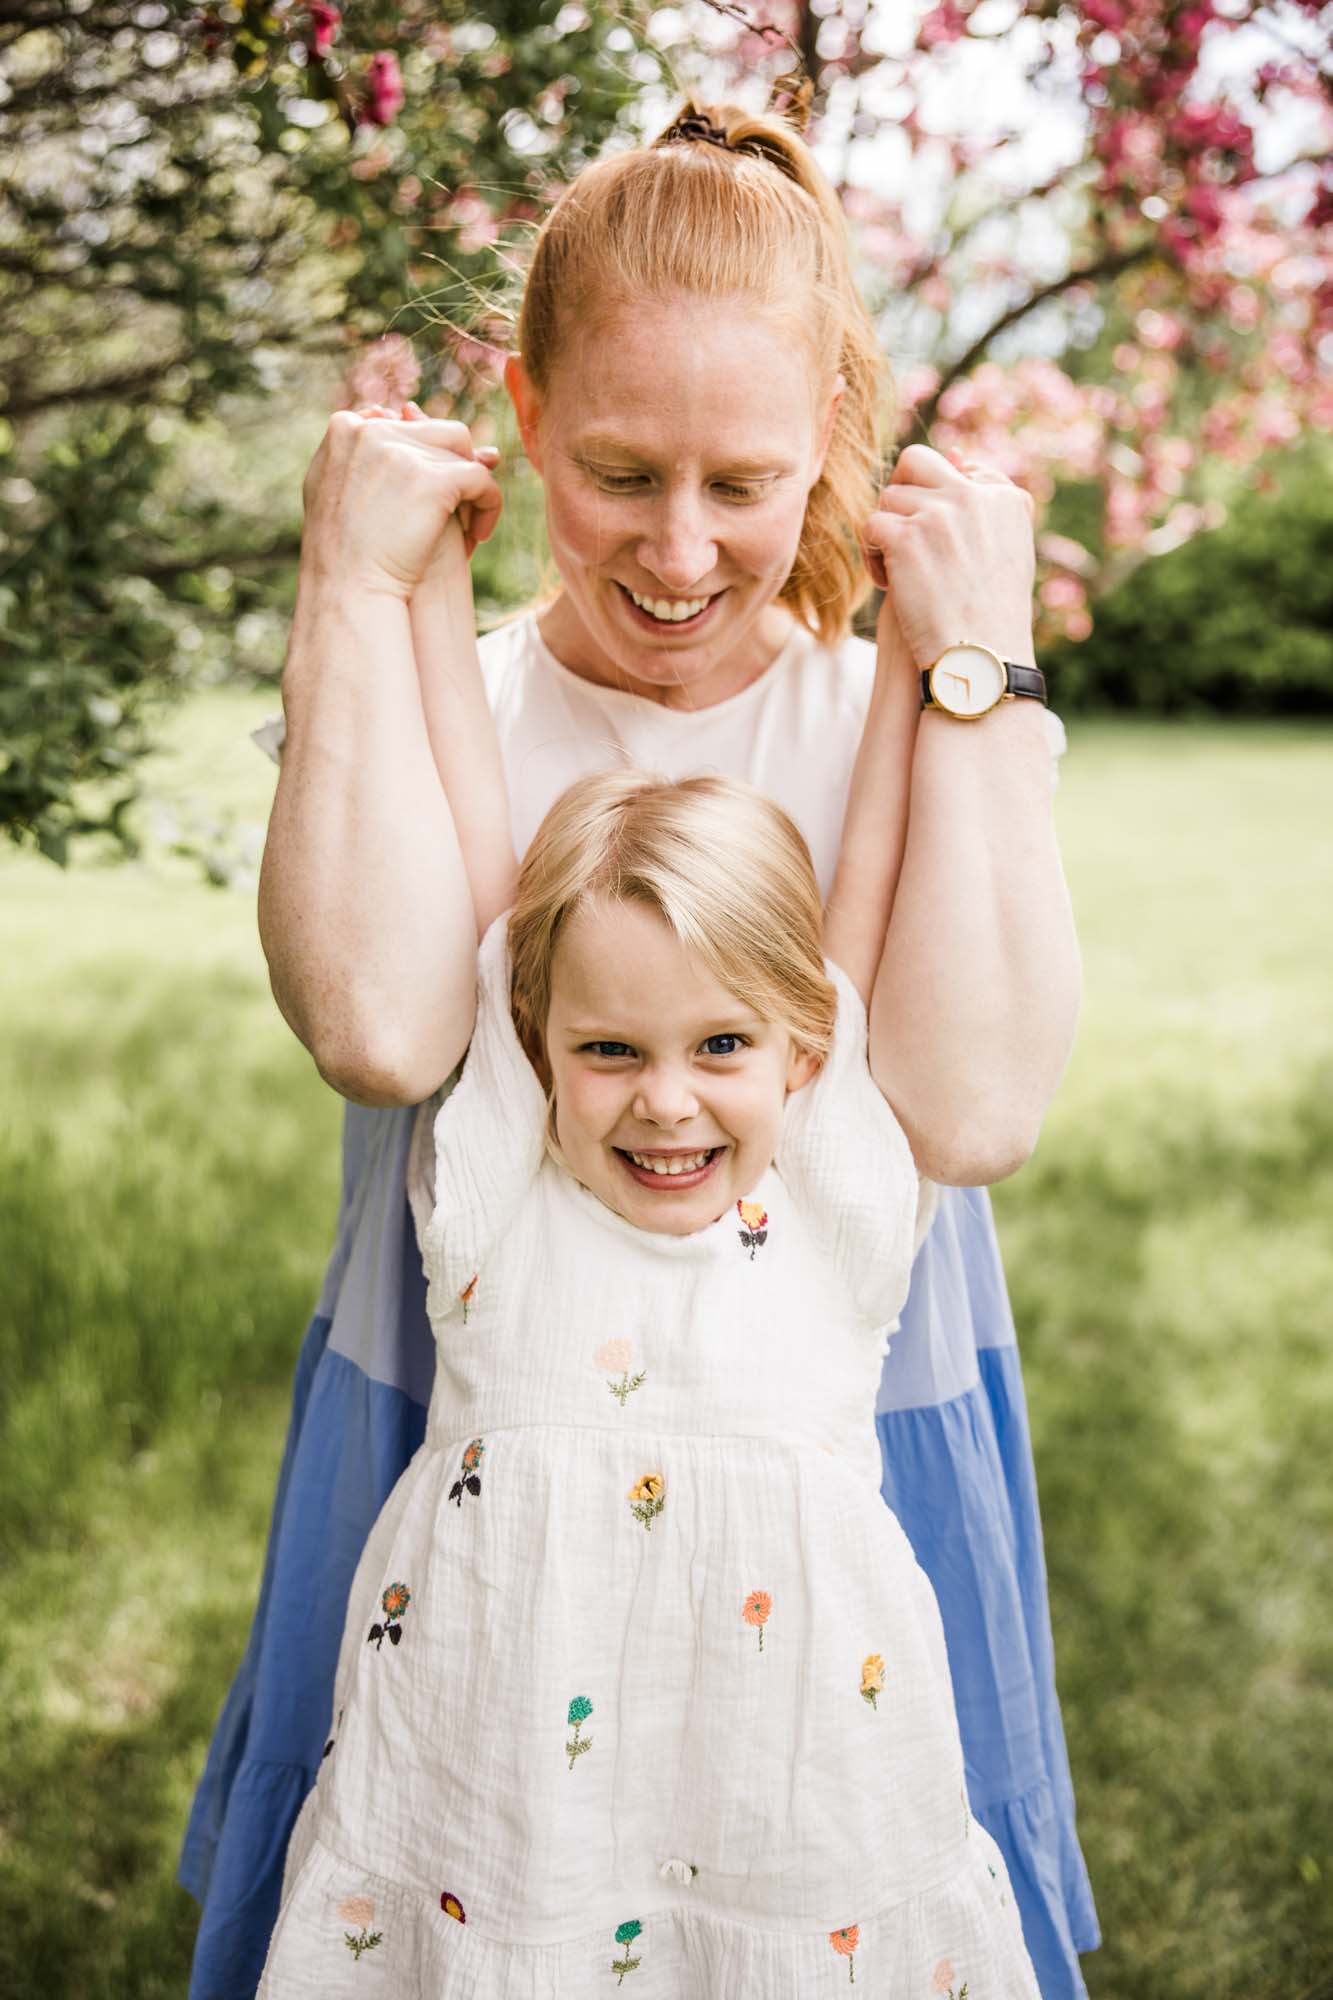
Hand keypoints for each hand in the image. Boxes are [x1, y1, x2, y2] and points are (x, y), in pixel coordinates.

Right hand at [299, 400, 502, 603]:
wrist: (347, 591)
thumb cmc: (341, 555)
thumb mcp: (333, 491)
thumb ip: (359, 454)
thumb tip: (401, 413)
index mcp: (344, 428)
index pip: (406, 427)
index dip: (427, 461)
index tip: (430, 498)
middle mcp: (372, 430)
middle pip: (441, 434)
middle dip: (455, 472)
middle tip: (459, 511)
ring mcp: (402, 452)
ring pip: (465, 455)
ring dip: (473, 490)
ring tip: (470, 526)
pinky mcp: (433, 479)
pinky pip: (481, 480)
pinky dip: (489, 506)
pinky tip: (480, 535)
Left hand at [861, 445, 1036, 669]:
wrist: (981, 660)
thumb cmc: (993, 621)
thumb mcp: (1006, 556)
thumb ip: (986, 507)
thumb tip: (959, 457)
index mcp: (1008, 500)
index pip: (960, 470)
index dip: (937, 503)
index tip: (939, 544)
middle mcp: (976, 496)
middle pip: (917, 461)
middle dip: (901, 492)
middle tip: (900, 534)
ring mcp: (941, 513)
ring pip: (889, 498)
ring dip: (887, 534)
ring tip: (899, 572)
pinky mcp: (907, 536)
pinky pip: (871, 525)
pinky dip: (872, 556)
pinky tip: (888, 583)